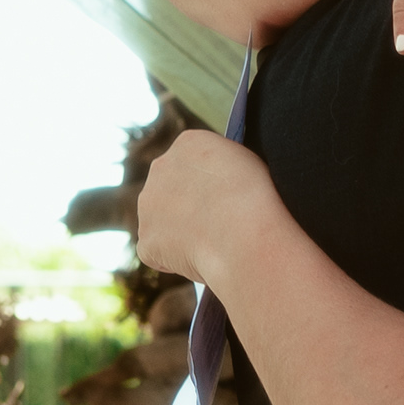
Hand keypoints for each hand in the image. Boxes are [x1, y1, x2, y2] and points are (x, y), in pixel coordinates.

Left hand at [131, 128, 279, 285]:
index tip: (227, 199)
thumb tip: (218, 186)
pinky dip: (175, 261)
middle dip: (187, 206)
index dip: (211, 184)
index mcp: (189, 143)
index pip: (193, 162)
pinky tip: (200, 259)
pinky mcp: (146, 242)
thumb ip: (224, 168)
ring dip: (179, 232)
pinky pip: (159, 253)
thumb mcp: (247, 163)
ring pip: (161, 221)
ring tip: (212, 243)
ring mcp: (148, 206)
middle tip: (217, 224)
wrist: (244, 232)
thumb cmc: (257, 197)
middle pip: (170, 189)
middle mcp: (160, 168)